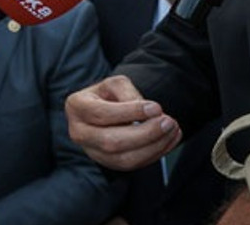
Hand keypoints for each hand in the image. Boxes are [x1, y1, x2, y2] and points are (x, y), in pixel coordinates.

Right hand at [65, 75, 180, 170]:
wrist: (104, 111)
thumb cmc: (108, 95)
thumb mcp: (115, 85)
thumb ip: (129, 93)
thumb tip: (147, 112)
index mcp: (76, 107)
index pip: (102, 114)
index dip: (130, 112)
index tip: (156, 107)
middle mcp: (79, 133)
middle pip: (111, 141)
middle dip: (144, 134)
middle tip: (169, 122)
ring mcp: (92, 152)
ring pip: (124, 159)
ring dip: (153, 147)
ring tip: (173, 130)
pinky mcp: (108, 163)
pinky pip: (133, 165)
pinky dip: (155, 154)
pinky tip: (169, 140)